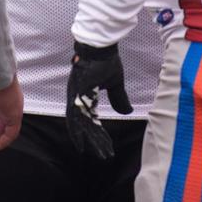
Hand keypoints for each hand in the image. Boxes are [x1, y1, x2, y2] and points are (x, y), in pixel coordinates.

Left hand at [65, 41, 130, 159]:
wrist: (99, 45)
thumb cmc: (105, 60)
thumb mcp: (115, 83)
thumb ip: (119, 98)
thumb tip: (126, 112)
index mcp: (84, 96)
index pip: (88, 120)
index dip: (94, 134)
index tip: (101, 147)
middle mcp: (76, 98)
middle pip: (82, 126)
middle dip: (92, 141)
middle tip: (101, 156)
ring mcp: (75, 96)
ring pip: (80, 123)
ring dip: (90, 139)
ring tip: (98, 152)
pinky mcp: (77, 92)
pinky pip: (79, 114)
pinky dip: (83, 128)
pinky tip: (88, 137)